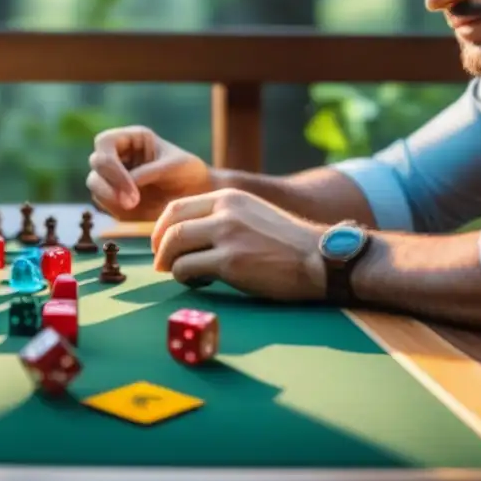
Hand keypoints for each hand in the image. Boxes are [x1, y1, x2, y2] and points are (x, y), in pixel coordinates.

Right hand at [87, 125, 215, 219]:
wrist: (196, 194)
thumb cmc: (189, 172)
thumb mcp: (174, 166)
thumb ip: (148, 172)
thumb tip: (124, 184)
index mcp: (131, 139)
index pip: (105, 143)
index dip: (111, 163)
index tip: (131, 186)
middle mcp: (118, 155)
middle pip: (96, 164)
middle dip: (110, 184)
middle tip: (132, 202)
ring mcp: (114, 177)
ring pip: (94, 185)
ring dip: (108, 198)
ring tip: (133, 207)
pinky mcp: (114, 197)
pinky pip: (102, 203)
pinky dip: (112, 208)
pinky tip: (131, 212)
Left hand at [151, 188, 326, 299]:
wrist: (321, 259)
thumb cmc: (288, 244)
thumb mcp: (253, 215)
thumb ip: (223, 217)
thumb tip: (186, 233)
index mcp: (229, 197)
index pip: (177, 207)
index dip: (162, 228)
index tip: (162, 245)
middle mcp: (225, 210)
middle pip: (170, 224)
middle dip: (159, 246)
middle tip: (161, 263)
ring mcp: (227, 234)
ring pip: (175, 245)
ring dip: (170, 264)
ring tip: (181, 274)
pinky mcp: (230, 261)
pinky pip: (186, 269)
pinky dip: (185, 278)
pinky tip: (200, 282)